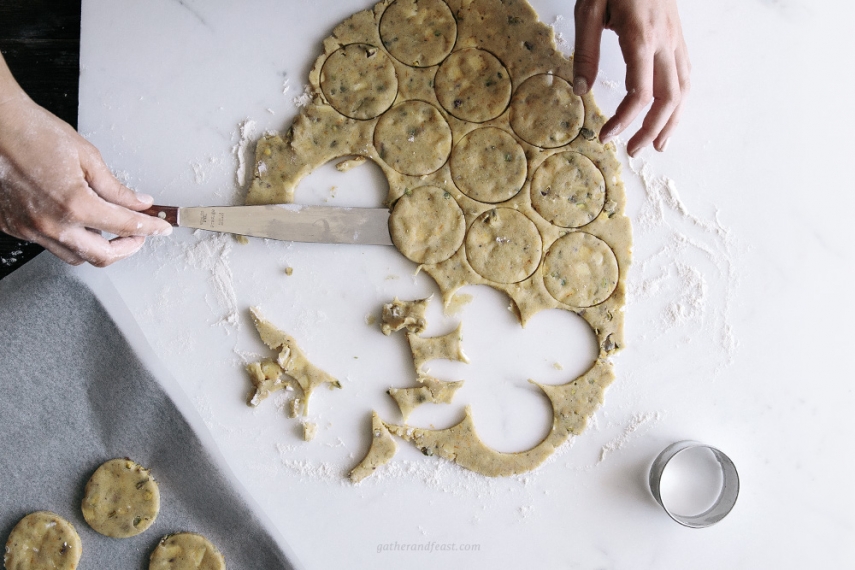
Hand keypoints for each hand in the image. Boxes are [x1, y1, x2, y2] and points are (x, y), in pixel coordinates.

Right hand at [0, 84, 171, 266]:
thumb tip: (139, 203)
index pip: (125, 226)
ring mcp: (30, 229)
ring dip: (97, 248)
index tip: (161, 228)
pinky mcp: (15, 227)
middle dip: (126, 249)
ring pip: (75, 255)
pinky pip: (49, 244)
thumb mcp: (88, 157)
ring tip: (108, 230)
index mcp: (75, 204)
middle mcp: (52, 224)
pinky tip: (76, 222)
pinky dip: (69, 238)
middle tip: (138, 236)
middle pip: (101, 256)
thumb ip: (116, 188)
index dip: (150, 228)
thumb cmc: (35, 133)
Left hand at [572, 0, 690, 155]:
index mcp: (641, 37)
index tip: (605, 136)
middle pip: (669, 98)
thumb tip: (582, 91)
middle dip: (652, 130)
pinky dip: (679, 98)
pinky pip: (686, 72)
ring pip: (684, 88)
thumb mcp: (588, 8)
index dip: (623, 120)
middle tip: (633, 151)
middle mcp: (665, 41)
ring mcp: (676, 37)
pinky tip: (669, 112)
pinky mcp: (677, 34)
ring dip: (672, 121)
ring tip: (657, 144)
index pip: (639, 94)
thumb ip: (586, 51)